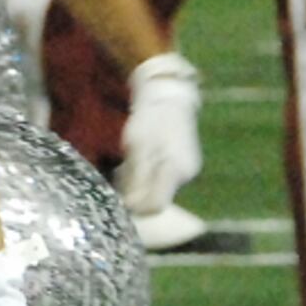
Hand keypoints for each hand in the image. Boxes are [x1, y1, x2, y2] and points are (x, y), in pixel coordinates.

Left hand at [116, 50, 201, 214]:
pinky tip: (138, 162)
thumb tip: (130, 207)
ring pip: (157, 192)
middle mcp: (185, 174)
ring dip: (138, 185)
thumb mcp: (138, 146)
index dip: (135, 207)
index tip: (118, 196)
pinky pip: (161, 183)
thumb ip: (136, 177)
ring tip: (129, 163)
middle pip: (155, 200)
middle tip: (121, 172)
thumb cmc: (151, 118)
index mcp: (175, 169)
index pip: (155, 206)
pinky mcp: (183, 168)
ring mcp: (186, 172)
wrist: (169, 98)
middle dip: (134, 193)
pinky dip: (146, 177)